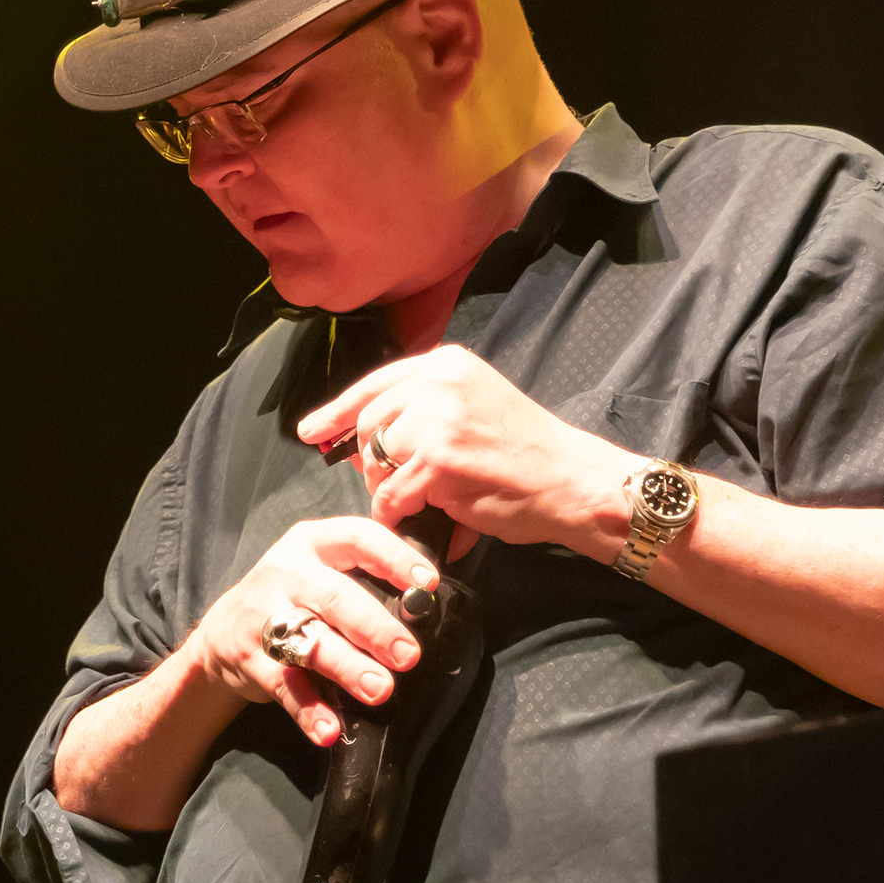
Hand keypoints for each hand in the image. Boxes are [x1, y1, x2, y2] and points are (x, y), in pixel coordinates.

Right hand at [187, 516, 437, 745]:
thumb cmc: (296, 596)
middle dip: (374, 627)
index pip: (359, 538)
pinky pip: (283, 684)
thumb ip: (365, 580)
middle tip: (408, 655)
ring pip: (309, 642)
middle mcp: (287, 571)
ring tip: (379, 690)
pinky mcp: (248, 655)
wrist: (223, 630)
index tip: (428, 582)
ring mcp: (262, 612)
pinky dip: (307, 709)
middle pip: (334, 596)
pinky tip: (329, 728)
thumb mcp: (324, 571)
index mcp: (316, 542)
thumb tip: (424, 608)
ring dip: (347, 668)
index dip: (395, 557)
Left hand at [296, 345, 635, 561]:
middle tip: (391, 486)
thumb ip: (426, 411)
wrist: (572, 479)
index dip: (337, 411)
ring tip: (425, 502)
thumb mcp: (476, 406)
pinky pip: (392, 496)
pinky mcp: (437, 461)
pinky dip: (402, 514)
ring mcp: (436, 420)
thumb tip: (368, 444)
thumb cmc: (529, 454)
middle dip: (370, 462)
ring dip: (391, 490)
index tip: (311, 431)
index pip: (374, 384)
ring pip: (377, 462)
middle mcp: (438, 382)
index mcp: (447, 364)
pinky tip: (430, 518)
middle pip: (368, 425)